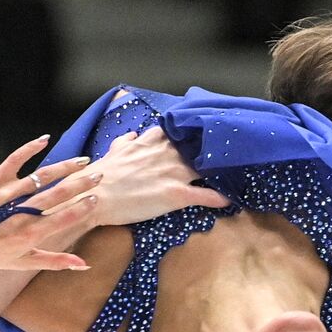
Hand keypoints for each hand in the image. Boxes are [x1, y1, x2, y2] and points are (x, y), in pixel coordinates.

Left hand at [0, 135, 103, 270]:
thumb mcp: (25, 262)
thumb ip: (56, 261)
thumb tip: (83, 264)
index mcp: (31, 234)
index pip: (63, 218)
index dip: (81, 208)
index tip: (96, 199)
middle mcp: (21, 214)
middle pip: (56, 195)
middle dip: (80, 185)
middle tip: (98, 176)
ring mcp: (7, 195)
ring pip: (41, 177)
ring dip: (64, 167)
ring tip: (82, 161)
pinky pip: (14, 161)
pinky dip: (29, 149)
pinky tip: (45, 139)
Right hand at [42, 127, 229, 226]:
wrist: (94, 195)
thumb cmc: (101, 175)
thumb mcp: (113, 152)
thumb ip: (125, 142)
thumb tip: (132, 134)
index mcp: (151, 142)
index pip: (179, 131)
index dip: (193, 133)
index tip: (204, 133)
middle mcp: (165, 154)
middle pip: (198, 148)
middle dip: (213, 150)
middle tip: (230, 152)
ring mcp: (172, 173)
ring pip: (205, 168)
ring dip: (221, 172)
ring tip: (237, 173)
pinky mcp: (175, 194)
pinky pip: (203, 195)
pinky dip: (219, 198)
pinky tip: (230, 200)